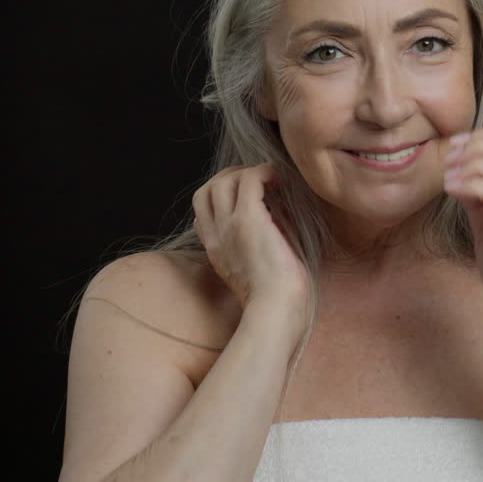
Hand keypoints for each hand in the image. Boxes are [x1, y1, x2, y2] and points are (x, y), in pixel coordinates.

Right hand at [192, 164, 309, 331]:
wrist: (277, 312)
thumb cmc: (278, 297)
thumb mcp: (258, 267)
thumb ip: (259, 241)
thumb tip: (280, 213)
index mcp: (216, 250)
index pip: (202, 211)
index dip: (222, 195)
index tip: (247, 195)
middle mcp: (216, 236)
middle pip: (207, 189)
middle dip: (230, 176)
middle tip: (258, 179)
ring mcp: (229, 227)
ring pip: (223, 180)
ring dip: (248, 171)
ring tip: (271, 178)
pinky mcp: (248, 220)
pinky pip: (250, 179)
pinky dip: (265, 172)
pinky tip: (280, 178)